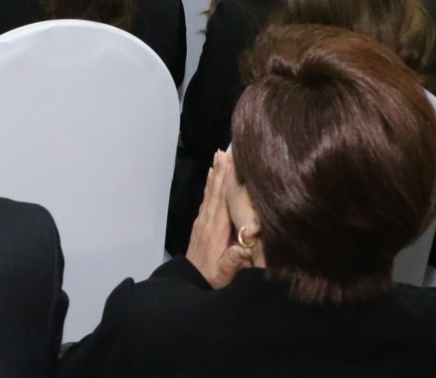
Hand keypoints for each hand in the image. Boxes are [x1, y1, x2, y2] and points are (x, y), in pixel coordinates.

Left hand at [186, 150, 254, 287]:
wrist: (192, 283)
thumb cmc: (213, 278)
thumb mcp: (225, 274)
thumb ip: (233, 260)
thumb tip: (243, 247)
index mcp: (216, 230)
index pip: (223, 201)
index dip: (227, 182)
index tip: (232, 163)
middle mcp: (208, 221)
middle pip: (215, 192)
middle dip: (221, 172)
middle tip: (225, 151)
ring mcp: (203, 221)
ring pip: (210, 193)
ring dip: (215, 174)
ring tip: (219, 156)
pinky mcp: (201, 224)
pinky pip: (207, 199)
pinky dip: (210, 185)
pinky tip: (212, 176)